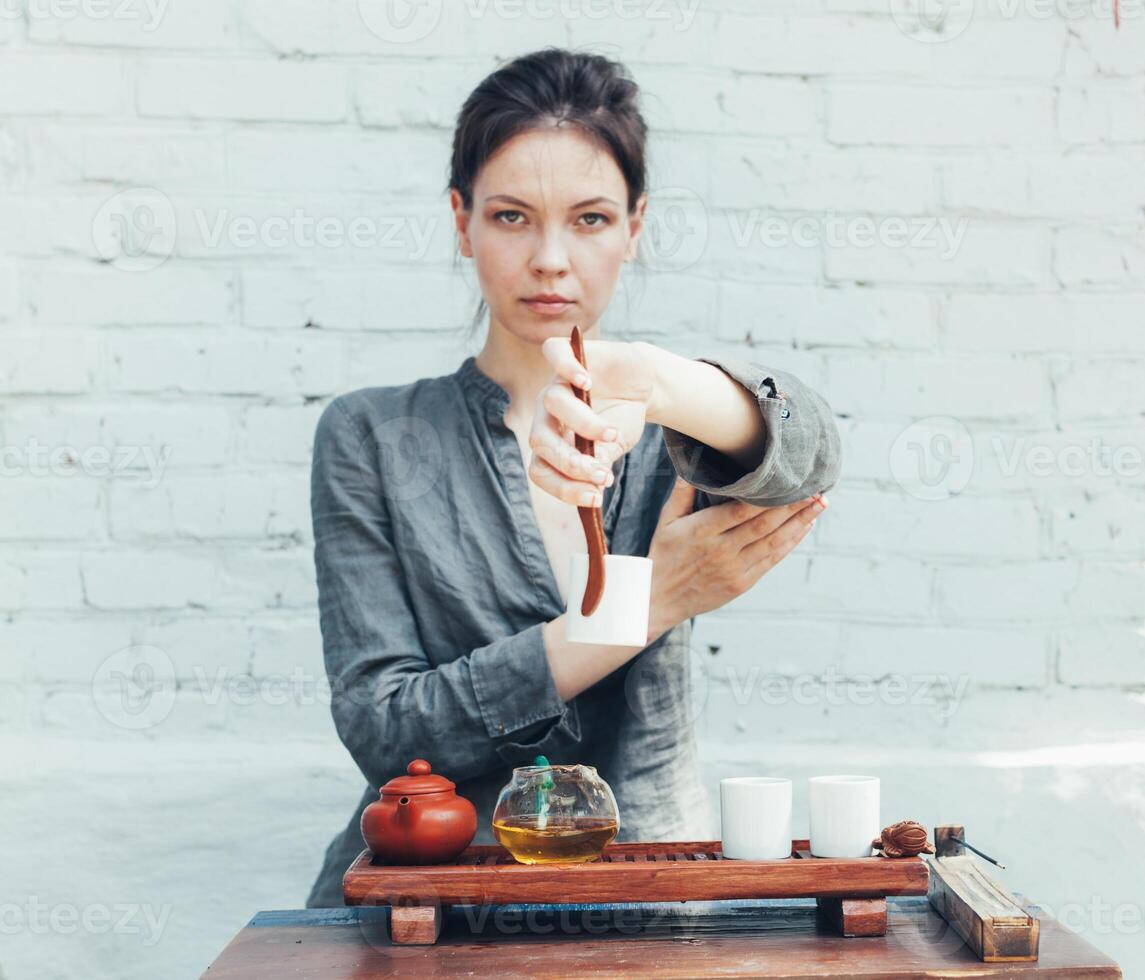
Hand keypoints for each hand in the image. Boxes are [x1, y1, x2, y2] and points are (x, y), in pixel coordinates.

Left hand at [527, 336, 657, 506]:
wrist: (642, 386)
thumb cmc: (622, 419)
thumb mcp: (613, 449)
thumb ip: (598, 466)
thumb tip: (594, 491)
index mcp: (552, 442)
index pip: (541, 470)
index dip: (563, 488)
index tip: (595, 498)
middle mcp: (547, 415)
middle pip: (539, 440)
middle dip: (569, 462)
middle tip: (601, 473)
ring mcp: (556, 383)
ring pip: (552, 403)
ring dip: (584, 424)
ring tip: (612, 433)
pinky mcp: (568, 354)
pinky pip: (554, 353)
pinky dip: (567, 368)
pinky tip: (586, 383)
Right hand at [645, 478, 826, 643]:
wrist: (659, 599)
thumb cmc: (663, 555)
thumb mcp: (666, 520)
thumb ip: (683, 491)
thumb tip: (694, 460)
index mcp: (702, 531)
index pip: (741, 510)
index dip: (769, 497)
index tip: (789, 480)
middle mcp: (721, 550)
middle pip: (764, 524)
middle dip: (794, 506)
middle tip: (818, 488)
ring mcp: (734, 569)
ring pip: (774, 542)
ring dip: (800, 523)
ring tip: (821, 505)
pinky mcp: (742, 583)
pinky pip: (772, 560)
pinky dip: (791, 543)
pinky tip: (804, 528)